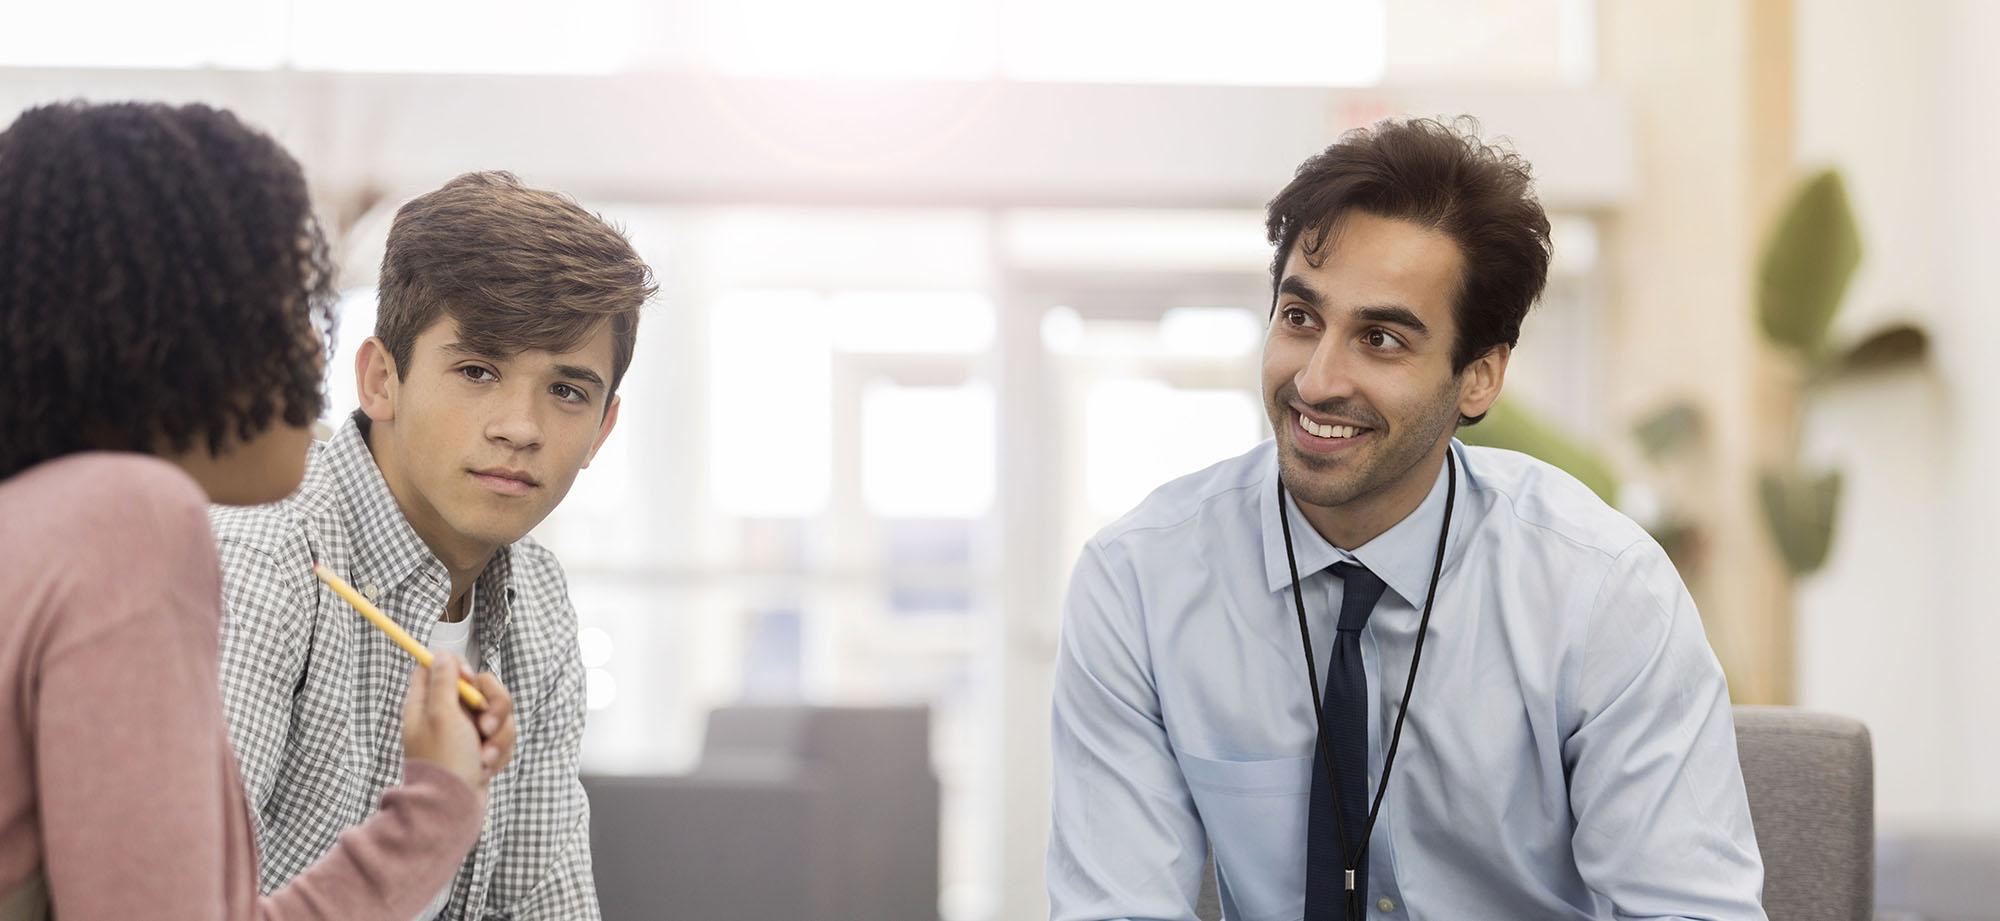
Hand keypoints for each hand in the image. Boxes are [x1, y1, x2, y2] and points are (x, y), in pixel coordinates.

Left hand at [401, 653, 516, 791]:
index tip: (468, 682)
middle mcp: (447, 715)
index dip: (460, 669)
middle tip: (486, 726)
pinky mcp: (483, 749)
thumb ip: (443, 681)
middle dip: (495, 707)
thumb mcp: (440, 714)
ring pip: (499, 714)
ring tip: (484, 759)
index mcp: (428, 704)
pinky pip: (504, 737)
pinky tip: (486, 769)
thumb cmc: (445, 761)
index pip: (441, 668)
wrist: (453, 809)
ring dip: (499, 737)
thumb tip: (442, 653)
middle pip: (482, 688)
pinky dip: (500, 752)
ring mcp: (467, 733)